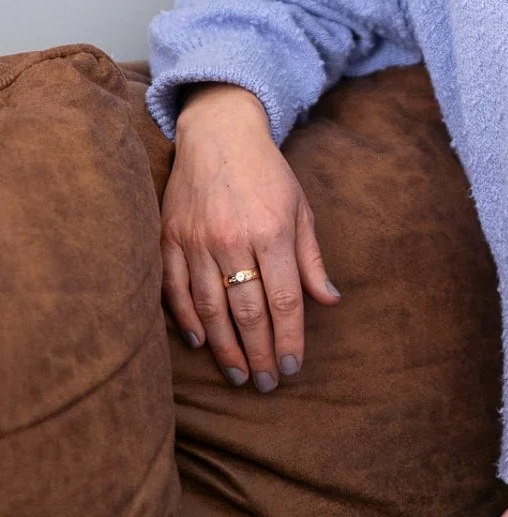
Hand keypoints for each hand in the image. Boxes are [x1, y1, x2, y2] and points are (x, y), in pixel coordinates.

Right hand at [160, 83, 338, 391]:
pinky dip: (186, 319)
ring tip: (238, 373)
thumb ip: (311, 258)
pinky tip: (200, 341)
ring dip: (224, 347)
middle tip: (265, 383)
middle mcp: (233, 238)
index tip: (292, 368)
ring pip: (209, 307)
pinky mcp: (169, 237)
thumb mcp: (300, 208)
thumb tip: (328, 301)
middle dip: (258, 352)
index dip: (288, 338)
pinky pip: (174, 289)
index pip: (283, 299)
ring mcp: (196, 240)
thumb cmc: (267, 173)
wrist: (219, 133)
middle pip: (246, 311)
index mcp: (272, 231)